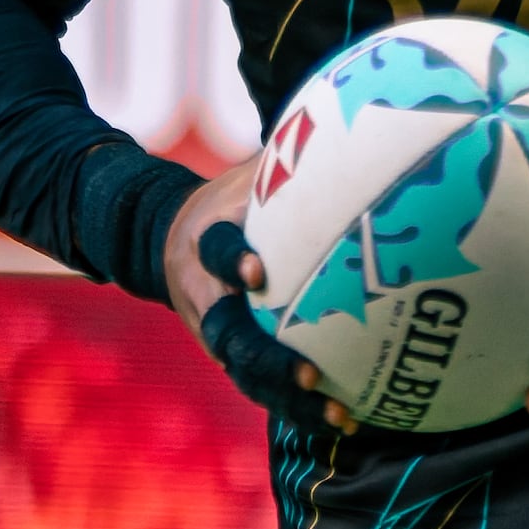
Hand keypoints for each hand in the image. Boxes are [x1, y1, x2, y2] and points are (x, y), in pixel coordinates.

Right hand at [163, 155, 343, 427]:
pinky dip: (307, 406)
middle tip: (310, 374)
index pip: (213, 252)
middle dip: (267, 362)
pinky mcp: (236, 362)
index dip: (231, 262)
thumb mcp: (246, 174)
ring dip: (293, 401)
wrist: (170, 242)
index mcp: (205, 245)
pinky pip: (269, 390)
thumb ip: (287, 160)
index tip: (257, 271)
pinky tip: (356, 417)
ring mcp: (219, 338)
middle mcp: (208, 300)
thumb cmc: (229, 201)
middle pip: (230, 339)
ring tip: (342, 416)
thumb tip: (358, 111)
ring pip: (250, 379)